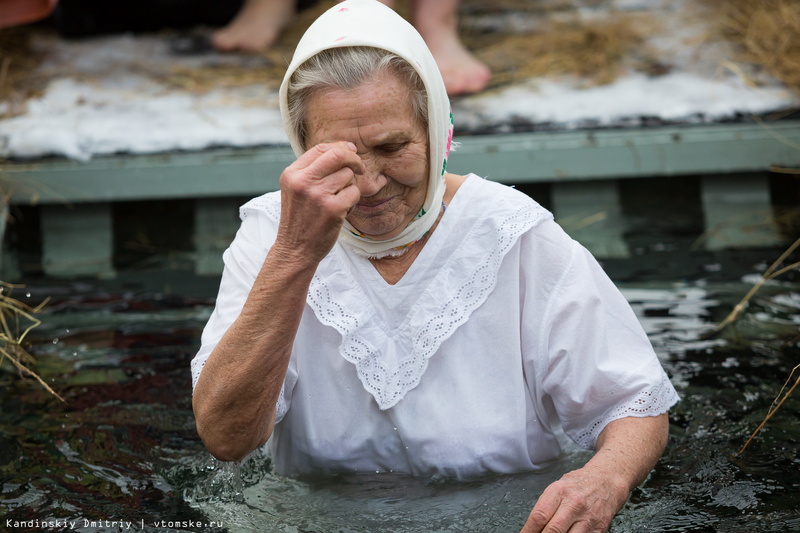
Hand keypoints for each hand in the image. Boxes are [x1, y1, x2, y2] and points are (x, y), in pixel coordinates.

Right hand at [274, 141, 364, 262]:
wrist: (295, 250)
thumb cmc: (301, 218)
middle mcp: (303, 181)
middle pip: (338, 155)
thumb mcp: (296, 189)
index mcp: (292, 174)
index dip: (340, 147)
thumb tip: (346, 149)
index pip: (320, 148)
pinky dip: (352, 202)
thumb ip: (314, 170)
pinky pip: (354, 193)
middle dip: (354, 160)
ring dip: (350, 187)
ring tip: (338, 200)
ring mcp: (318, 194)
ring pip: (349, 175)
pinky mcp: (333, 209)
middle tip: (360, 169)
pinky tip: (341, 212)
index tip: (351, 152)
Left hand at [521, 465, 628, 532]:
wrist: (606, 481)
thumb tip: (532, 527)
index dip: (528, 531)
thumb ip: (545, 506)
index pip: (540, 516)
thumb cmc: (579, 484)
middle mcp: (574, 505)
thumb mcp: (557, 487)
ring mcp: (587, 518)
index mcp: (559, 491)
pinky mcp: (598, 529)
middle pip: (552, 531)